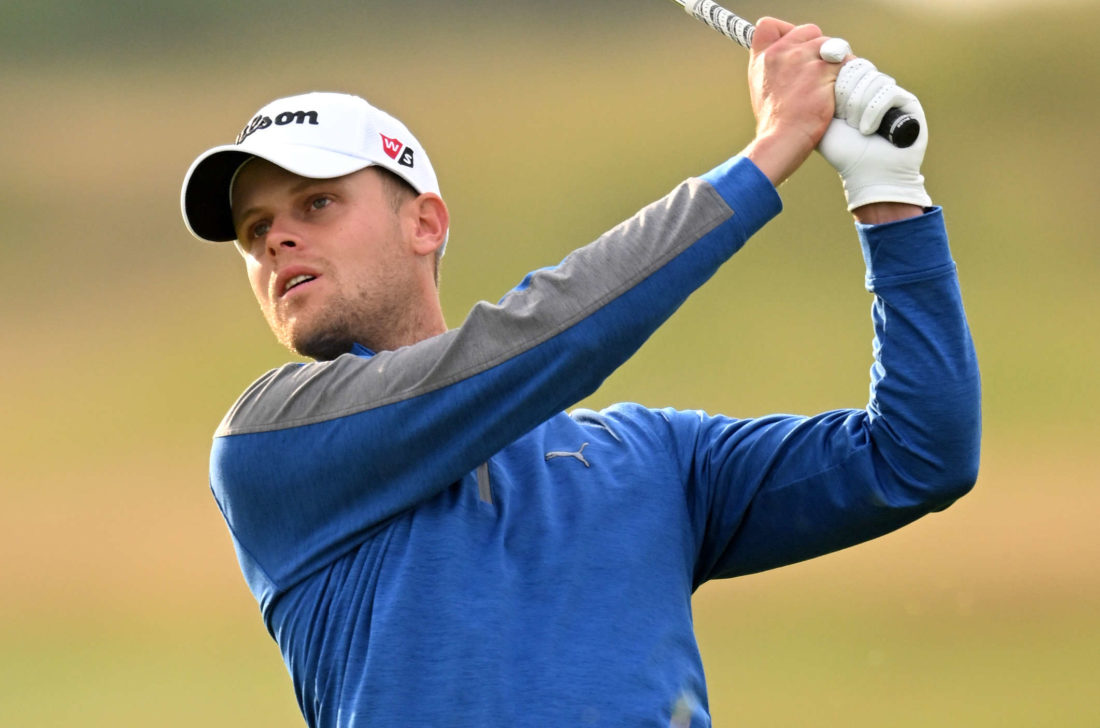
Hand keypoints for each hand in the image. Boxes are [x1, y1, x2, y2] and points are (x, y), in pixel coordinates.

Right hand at [743, 18, 840, 185]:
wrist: (782, 138)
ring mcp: (802, 59)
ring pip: (832, 45)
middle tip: (819, 72)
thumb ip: (773, 68)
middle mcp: (780, 53)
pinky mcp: (823, 69)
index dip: (787, 32)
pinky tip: (839, 89)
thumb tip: (791, 60)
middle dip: (819, 47)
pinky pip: (845, 61)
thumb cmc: (775, 121)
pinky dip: (847, 73)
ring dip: (836, 61)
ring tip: (830, 85)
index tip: (796, 46)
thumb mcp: (762, 88)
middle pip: (810, 31)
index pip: (769, 26)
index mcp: (763, 58)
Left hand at [818, 59, 932, 212]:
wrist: (869, 175)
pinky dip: (874, 112)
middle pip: (858, 69)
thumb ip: (816, 97)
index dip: (837, 85)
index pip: (845, 66)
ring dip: (859, 108)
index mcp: (854, 89)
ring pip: (873, 80)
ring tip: (859, 130)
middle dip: (847, 99)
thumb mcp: (821, 123)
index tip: (834, 111)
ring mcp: (892, 93)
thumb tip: (812, 69)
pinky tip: (869, 131)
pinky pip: (888, 92)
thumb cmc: (844, 153)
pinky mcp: (908, 102)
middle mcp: (874, 88)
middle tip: (846, 122)